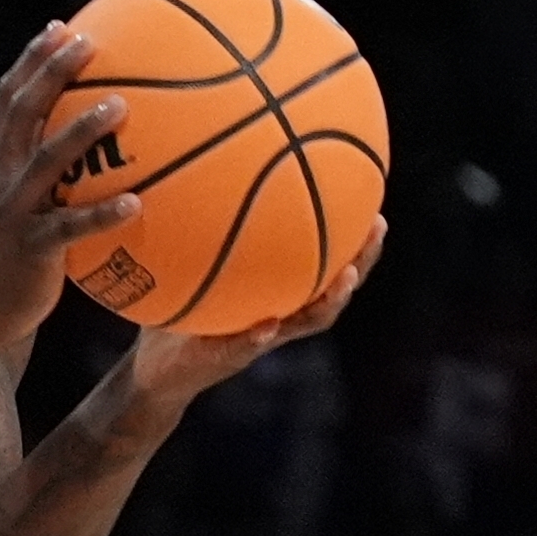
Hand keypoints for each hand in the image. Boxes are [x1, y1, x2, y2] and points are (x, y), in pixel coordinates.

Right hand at [0, 24, 138, 349]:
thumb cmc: (2, 255)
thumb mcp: (9, 202)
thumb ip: (36, 172)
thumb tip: (81, 148)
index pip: (8, 99)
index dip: (32, 61)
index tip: (61, 29)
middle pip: (23, 112)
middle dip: (53, 73)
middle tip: (89, 42)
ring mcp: (13, 211)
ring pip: (45, 162)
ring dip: (81, 132)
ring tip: (118, 107)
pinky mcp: (30, 249)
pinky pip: (69, 229)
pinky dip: (100, 215)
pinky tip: (135, 203)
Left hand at [122, 214, 382, 411]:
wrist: (158, 367)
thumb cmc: (176, 308)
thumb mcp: (186, 263)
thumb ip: (200, 229)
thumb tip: (201, 168)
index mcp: (279, 291)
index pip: (327, 261)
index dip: (354, 237)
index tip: (374, 203)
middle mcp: (281, 313)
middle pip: (336, 287)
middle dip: (361, 259)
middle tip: (378, 226)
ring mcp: (261, 338)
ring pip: (309, 321)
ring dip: (330, 300)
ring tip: (344, 277)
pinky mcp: (229, 358)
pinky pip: (249, 347)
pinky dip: (258, 337)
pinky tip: (267, 325)